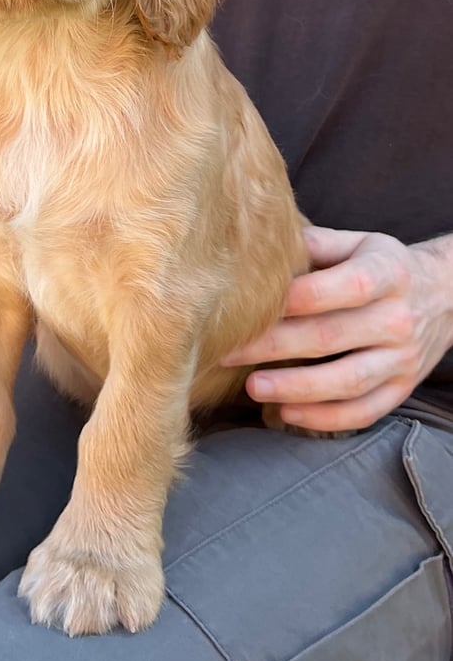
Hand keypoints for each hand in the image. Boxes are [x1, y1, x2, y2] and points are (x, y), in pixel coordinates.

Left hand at [221, 226, 452, 431]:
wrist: (446, 296)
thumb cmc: (382, 266)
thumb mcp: (359, 242)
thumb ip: (315, 244)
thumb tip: (262, 246)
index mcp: (387, 273)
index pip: (340, 287)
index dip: (293, 299)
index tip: (248, 307)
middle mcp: (397, 318)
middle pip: (330, 337)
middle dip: (274, 346)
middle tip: (229, 352)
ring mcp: (403, 358)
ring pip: (347, 381)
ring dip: (296, 388)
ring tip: (254, 387)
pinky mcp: (402, 389)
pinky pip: (363, 411)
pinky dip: (324, 417)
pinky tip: (286, 411)